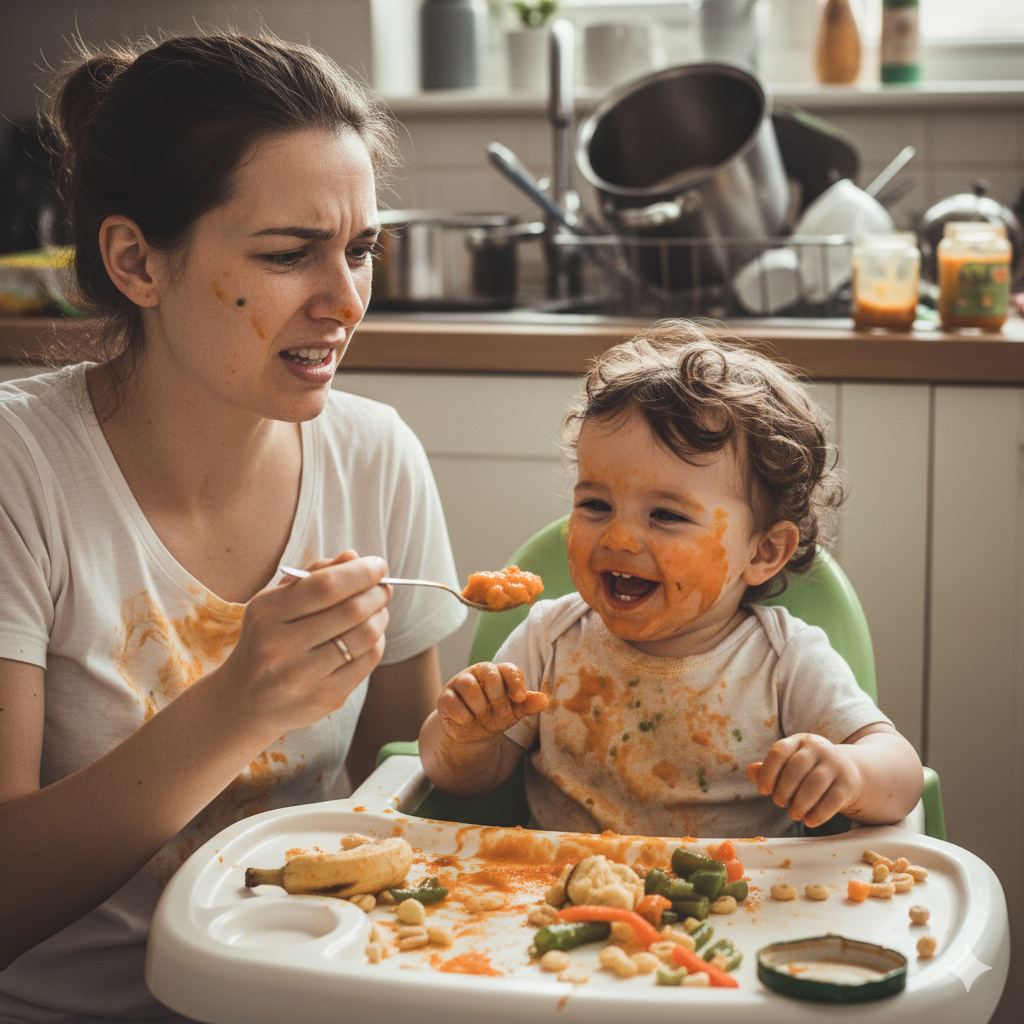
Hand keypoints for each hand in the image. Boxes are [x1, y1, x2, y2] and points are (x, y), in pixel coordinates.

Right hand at [220, 550, 391, 734]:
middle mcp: (280, 646)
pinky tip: (370, 636)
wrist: (245, 700)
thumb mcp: (277, 602)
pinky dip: (377, 641)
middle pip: (351, 610)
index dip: (360, 573)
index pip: (326, 586)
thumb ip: (314, 576)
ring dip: (381, 616)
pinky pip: (368, 661)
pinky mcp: (323, 698)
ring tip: (378, 610)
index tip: (378, 565)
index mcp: (266, 613)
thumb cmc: (268, 639)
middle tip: (384, 587)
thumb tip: (354, 557)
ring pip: (365, 636)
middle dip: (377, 593)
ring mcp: (302, 676)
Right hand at [436, 662, 547, 744]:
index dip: (515, 682)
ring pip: (469, 686)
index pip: (508, 669)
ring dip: (480, 706)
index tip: (519, 699)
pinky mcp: (445, 697)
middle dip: (498, 697)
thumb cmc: (494, 716)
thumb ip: (527, 705)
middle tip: (502, 714)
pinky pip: (452, 702)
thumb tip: (545, 700)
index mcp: (498, 673)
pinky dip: (463, 715)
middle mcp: (478, 673)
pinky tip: (468, 721)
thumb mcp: (513, 712)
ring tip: (482, 717)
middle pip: (490, 674)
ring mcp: (460, 683)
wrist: (472, 733)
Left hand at [746, 733, 863, 828]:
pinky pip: (833, 799)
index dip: (768, 772)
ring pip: (815, 783)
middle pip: (796, 767)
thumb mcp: (787, 765)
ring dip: (800, 803)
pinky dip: (819, 813)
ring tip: (793, 814)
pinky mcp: (849, 783)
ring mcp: (836, 764)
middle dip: (784, 789)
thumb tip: (750, 772)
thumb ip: (767, 769)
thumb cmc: (807, 771)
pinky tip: (809, 821)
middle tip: (779, 803)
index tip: (763, 790)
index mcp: (799, 741)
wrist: (847, 772)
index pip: (779, 751)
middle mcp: (818, 748)